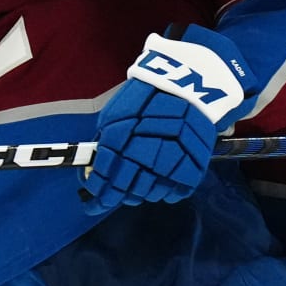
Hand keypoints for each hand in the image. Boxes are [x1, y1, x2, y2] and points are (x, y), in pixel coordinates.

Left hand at [81, 26, 255, 216]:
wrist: (188, 82)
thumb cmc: (146, 96)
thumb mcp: (115, 115)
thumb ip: (105, 144)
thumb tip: (96, 171)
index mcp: (119, 141)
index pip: (104, 180)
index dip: (98, 195)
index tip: (93, 202)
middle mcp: (143, 156)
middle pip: (127, 191)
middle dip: (119, 195)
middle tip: (118, 194)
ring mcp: (170, 164)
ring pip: (151, 194)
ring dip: (143, 193)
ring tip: (142, 182)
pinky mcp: (192, 167)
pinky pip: (175, 193)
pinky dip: (167, 192)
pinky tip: (162, 182)